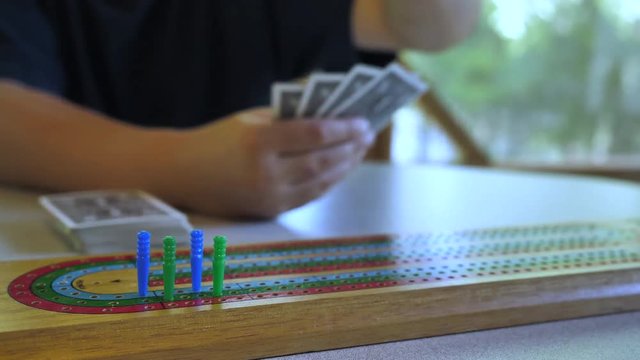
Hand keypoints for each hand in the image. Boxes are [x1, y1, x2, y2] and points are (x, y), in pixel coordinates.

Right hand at [151, 108, 374, 217]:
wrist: (182, 174)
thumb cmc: (217, 138)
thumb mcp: (249, 118)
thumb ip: (287, 117)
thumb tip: (330, 114)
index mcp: (257, 141)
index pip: (313, 134)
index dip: (342, 128)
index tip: (362, 121)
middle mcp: (264, 173)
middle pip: (321, 161)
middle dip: (350, 148)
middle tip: (368, 135)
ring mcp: (268, 197)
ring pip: (320, 183)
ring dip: (345, 167)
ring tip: (359, 151)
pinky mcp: (269, 212)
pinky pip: (309, 197)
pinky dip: (329, 183)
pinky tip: (341, 170)